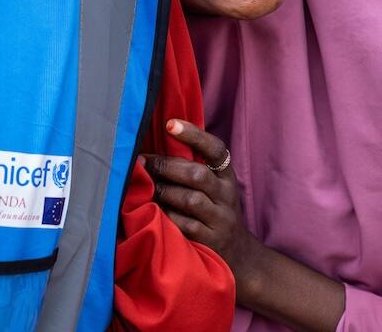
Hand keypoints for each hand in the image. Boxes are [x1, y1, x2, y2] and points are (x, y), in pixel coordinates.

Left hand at [142, 119, 259, 287]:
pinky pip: (185, 225)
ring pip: (190, 200)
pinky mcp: (211, 241)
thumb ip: (193, 168)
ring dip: (163, 192)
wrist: (240, 257)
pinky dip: (167, 217)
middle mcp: (226, 195)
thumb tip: (153, 146)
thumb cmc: (215, 213)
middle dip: (165, 166)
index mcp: (226, 176)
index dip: (194, 135)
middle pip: (197, 175)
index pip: (215, 149)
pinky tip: (154, 214)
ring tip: (145, 188)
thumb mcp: (214, 189)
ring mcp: (220, 219)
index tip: (170, 124)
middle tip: (140, 162)